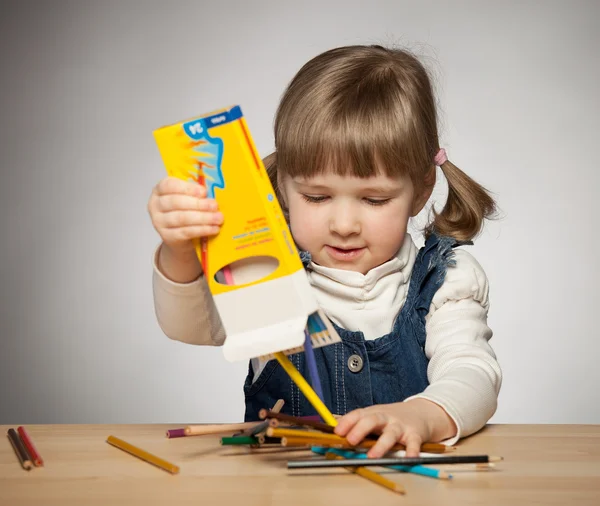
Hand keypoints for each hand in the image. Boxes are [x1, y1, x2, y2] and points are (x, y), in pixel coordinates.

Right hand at [148, 177, 223, 256]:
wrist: (179, 236)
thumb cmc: (185, 210)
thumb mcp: (188, 197)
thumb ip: (196, 192)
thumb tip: (213, 190)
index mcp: (159, 190)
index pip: (169, 185)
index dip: (187, 188)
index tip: (204, 192)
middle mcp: (155, 205)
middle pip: (176, 202)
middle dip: (198, 204)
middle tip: (214, 205)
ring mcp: (159, 222)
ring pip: (182, 218)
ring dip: (203, 218)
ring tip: (218, 218)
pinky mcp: (167, 236)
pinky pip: (186, 232)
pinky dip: (202, 230)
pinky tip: (213, 228)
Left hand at [333, 399, 455, 457]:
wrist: (421, 412)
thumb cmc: (391, 418)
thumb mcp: (374, 416)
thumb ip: (356, 424)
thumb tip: (333, 431)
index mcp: (373, 413)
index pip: (357, 414)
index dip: (347, 422)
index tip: (337, 432)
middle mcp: (385, 418)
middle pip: (372, 420)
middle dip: (360, 429)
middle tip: (351, 440)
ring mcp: (400, 426)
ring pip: (390, 434)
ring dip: (381, 445)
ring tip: (373, 455)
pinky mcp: (414, 434)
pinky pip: (413, 443)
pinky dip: (412, 450)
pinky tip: (409, 457)